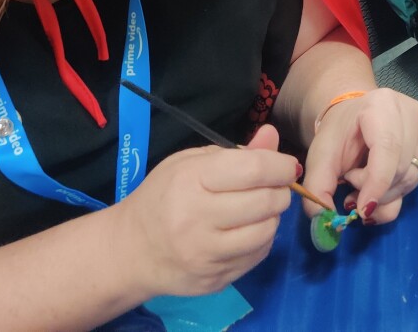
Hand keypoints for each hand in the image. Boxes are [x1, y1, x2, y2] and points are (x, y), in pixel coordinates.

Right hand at [115, 125, 296, 297]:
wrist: (130, 250)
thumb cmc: (162, 197)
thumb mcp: (191, 163)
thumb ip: (236, 152)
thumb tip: (272, 137)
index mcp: (191, 182)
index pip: (253, 170)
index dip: (281, 165)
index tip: (287, 166)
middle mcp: (196, 220)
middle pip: (265, 202)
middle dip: (280, 190)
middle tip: (276, 186)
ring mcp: (205, 255)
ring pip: (266, 231)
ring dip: (273, 217)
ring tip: (260, 209)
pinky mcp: (214, 280)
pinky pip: (257, 256)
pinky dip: (261, 240)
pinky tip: (247, 230)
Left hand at [302, 88, 417, 225]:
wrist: (354, 119)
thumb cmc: (338, 134)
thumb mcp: (320, 156)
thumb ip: (317, 186)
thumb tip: (323, 217)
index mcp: (381, 105)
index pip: (387, 148)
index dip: (377, 182)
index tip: (362, 209)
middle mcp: (410, 113)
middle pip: (400, 167)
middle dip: (375, 190)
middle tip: (351, 189)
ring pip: (411, 178)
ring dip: (385, 194)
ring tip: (362, 186)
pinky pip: (417, 181)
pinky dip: (395, 192)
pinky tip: (378, 184)